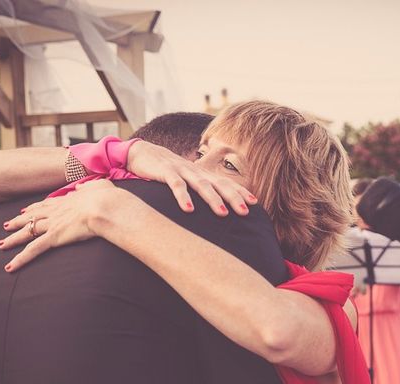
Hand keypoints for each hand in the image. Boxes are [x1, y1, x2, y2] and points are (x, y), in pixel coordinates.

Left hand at [0, 180, 118, 271]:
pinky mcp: (54, 237)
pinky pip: (33, 250)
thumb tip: (83, 186)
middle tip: (6, 225)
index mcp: (68, 200)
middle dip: (18, 221)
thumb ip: (91, 186)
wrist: (105, 206)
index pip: (47, 204)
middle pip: (32, 216)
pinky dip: (21, 259)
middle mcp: (56, 211)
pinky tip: (10, 267)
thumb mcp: (100, 186)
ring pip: (28, 232)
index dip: (35, 208)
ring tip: (2, 244)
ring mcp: (53, 224)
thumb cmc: (108, 198)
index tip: (26, 210)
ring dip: (13, 239)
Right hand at [127, 141, 256, 215]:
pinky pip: (176, 185)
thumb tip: (217, 207)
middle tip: (246, 212)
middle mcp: (197, 172)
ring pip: (201, 185)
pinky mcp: (166, 172)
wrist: (144, 153)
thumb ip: (201, 191)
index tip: (255, 203)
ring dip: (213, 199)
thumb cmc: (170, 172)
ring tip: (223, 214)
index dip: (240, 192)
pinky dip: (183, 197)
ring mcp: (182, 170)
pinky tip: (188, 210)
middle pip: (219, 184)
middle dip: (234, 198)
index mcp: (203, 175)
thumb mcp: (188, 180)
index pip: (226, 183)